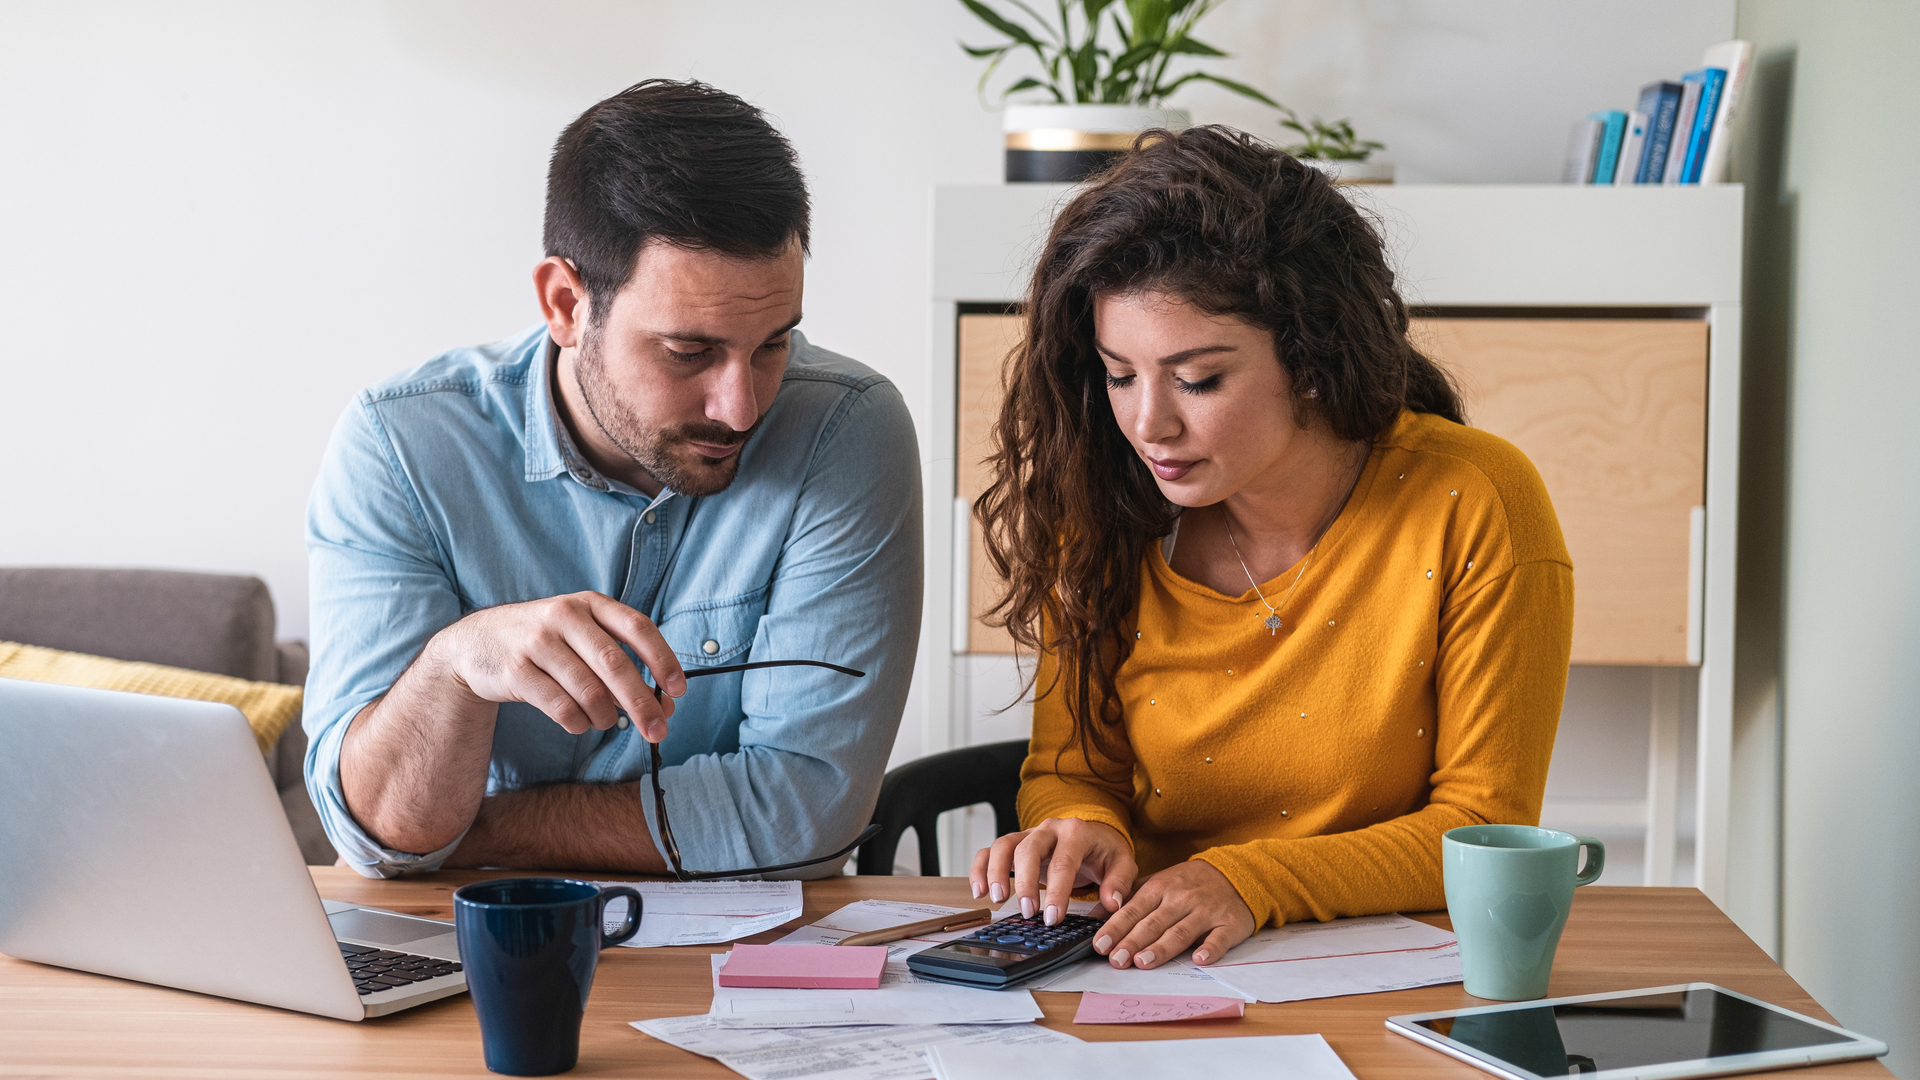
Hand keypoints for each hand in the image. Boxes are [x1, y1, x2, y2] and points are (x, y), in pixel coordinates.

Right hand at [430, 591, 686, 739]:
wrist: (475, 642)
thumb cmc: (545, 643)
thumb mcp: (581, 637)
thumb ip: (621, 665)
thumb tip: (665, 705)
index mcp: (590, 603)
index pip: (637, 626)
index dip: (662, 659)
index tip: (679, 689)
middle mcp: (565, 616)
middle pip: (615, 664)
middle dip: (641, 702)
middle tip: (659, 731)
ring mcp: (537, 642)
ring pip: (588, 690)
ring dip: (606, 716)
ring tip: (606, 722)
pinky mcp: (515, 671)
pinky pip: (560, 707)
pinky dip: (577, 722)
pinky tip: (579, 723)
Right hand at [969, 817, 1136, 924]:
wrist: (1093, 835)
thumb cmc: (1104, 851)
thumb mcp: (1122, 863)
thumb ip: (1119, 882)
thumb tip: (1112, 903)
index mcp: (1076, 832)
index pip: (1063, 861)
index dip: (1057, 891)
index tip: (1053, 917)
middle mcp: (1049, 829)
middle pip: (1028, 849)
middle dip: (1025, 883)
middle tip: (1028, 912)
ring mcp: (1029, 834)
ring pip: (1004, 845)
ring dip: (996, 872)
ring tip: (998, 900)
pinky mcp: (1015, 843)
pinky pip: (990, 850)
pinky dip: (980, 868)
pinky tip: (979, 892)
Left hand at [1091, 859, 1254, 968]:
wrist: (1234, 873)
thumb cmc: (1188, 884)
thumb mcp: (1156, 883)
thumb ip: (1127, 899)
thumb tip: (1093, 916)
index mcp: (1160, 888)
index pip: (1133, 910)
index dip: (1116, 927)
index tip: (1100, 944)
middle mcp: (1181, 899)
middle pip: (1153, 923)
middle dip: (1132, 942)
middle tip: (1115, 959)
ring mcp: (1206, 911)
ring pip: (1181, 932)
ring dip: (1162, 948)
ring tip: (1143, 962)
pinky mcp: (1229, 923)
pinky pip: (1219, 938)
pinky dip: (1210, 948)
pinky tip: (1199, 959)